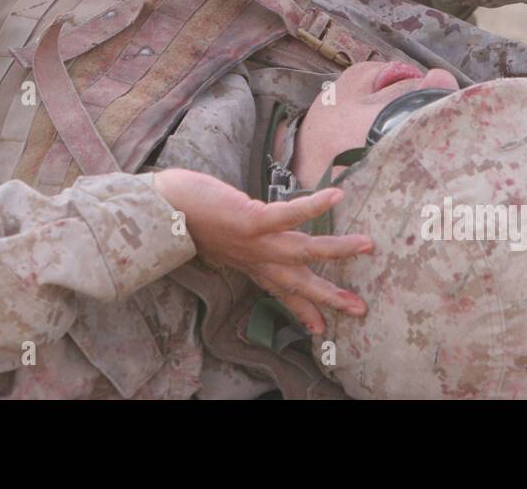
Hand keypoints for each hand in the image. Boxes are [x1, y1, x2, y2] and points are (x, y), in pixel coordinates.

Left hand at [153, 168, 370, 333]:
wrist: (159, 209)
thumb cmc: (184, 216)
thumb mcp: (214, 240)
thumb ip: (235, 242)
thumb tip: (248, 233)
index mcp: (248, 264)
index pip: (281, 291)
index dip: (303, 310)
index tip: (322, 331)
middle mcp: (255, 259)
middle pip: (299, 281)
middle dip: (330, 297)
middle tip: (360, 308)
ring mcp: (255, 242)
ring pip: (304, 251)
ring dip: (338, 249)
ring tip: (367, 244)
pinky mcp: (251, 220)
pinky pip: (288, 214)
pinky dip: (313, 206)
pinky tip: (335, 194)